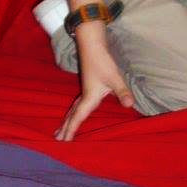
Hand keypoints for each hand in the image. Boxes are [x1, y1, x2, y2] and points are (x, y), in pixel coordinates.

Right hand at [55, 24, 133, 140]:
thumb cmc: (102, 61)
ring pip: (73, 108)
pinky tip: (76, 111)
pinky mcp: (87, 85)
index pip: (78, 117)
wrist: (92, 44)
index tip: (63, 142)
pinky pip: (77, 103)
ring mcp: (85, 89)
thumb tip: (129, 105)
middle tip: (57, 139)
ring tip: (61, 128)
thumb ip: (122, 91)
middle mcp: (85, 95)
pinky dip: (73, 111)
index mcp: (89, 97)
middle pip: (72, 114)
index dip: (71, 130)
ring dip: (67, 119)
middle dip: (65, 127)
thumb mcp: (114, 77)